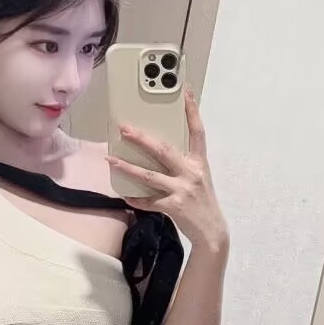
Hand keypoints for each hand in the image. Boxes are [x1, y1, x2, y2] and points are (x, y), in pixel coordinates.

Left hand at [108, 90, 227, 251]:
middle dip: (141, 139)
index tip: (186, 93)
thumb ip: (183, 164)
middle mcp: (191, 173)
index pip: (198, 132)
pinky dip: (135, 199)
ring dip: (127, 167)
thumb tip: (158, 152)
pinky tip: (124, 195)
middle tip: (124, 128)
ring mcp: (183, 190)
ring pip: (150, 176)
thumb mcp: (199, 178)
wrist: (212, 232)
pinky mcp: (174, 207)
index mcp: (199, 163)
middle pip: (163, 150)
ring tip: (111, 160)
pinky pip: (149, 201)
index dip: (192, 112)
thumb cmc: (202, 203)